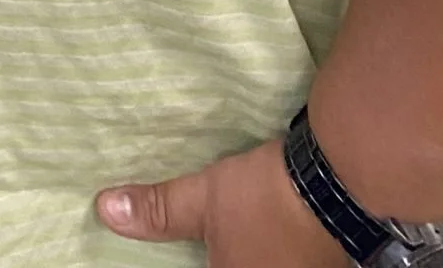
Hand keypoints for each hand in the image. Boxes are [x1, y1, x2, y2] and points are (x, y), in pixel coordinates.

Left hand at [95, 138, 346, 262]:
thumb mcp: (203, 201)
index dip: (197, 260)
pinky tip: (258, 233)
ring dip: (239, 251)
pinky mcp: (319, 265)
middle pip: (226, 265)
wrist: (336, 183)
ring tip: (229, 234)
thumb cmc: (262, 200)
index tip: (194, 251)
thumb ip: (157, 211)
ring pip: (251, 261)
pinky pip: (276, 258)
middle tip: (206, 240)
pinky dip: (261, 249)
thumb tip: (105, 210)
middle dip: (214, 254)